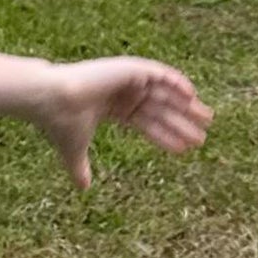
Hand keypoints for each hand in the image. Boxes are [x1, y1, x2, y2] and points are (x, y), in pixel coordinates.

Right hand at [33, 58, 212, 188]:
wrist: (51, 100)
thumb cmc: (60, 122)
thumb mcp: (74, 150)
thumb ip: (80, 168)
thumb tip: (83, 189)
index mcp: (112, 108)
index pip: (145, 123)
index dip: (164, 136)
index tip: (184, 150)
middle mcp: (122, 93)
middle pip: (160, 110)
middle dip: (181, 123)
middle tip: (203, 137)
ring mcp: (127, 79)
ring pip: (164, 94)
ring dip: (186, 106)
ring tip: (206, 120)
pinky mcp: (130, 68)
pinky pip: (161, 74)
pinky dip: (177, 82)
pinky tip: (192, 96)